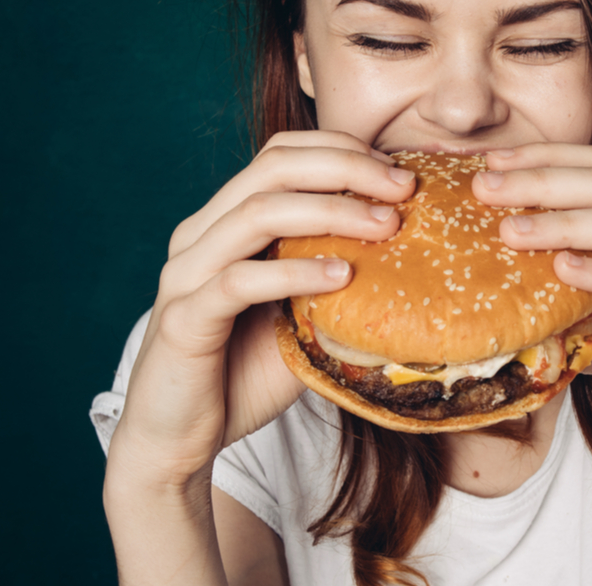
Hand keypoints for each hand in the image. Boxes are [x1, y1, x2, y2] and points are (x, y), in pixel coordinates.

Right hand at [108, 131, 416, 484]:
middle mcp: (200, 235)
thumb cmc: (243, 374)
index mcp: (224, 222)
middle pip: (272, 169)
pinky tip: (341, 277)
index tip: (398, 171)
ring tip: (386, 225)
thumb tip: (412, 257)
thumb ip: (335, 278)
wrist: (179, 441)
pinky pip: (240, 281)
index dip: (341, 150)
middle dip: (346, 168)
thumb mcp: (302, 314)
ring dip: (331, 212)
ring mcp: (186, 274)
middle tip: (404, 188)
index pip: (280, 155)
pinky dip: (295, 272)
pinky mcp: (183, 319)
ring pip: (257, 214)